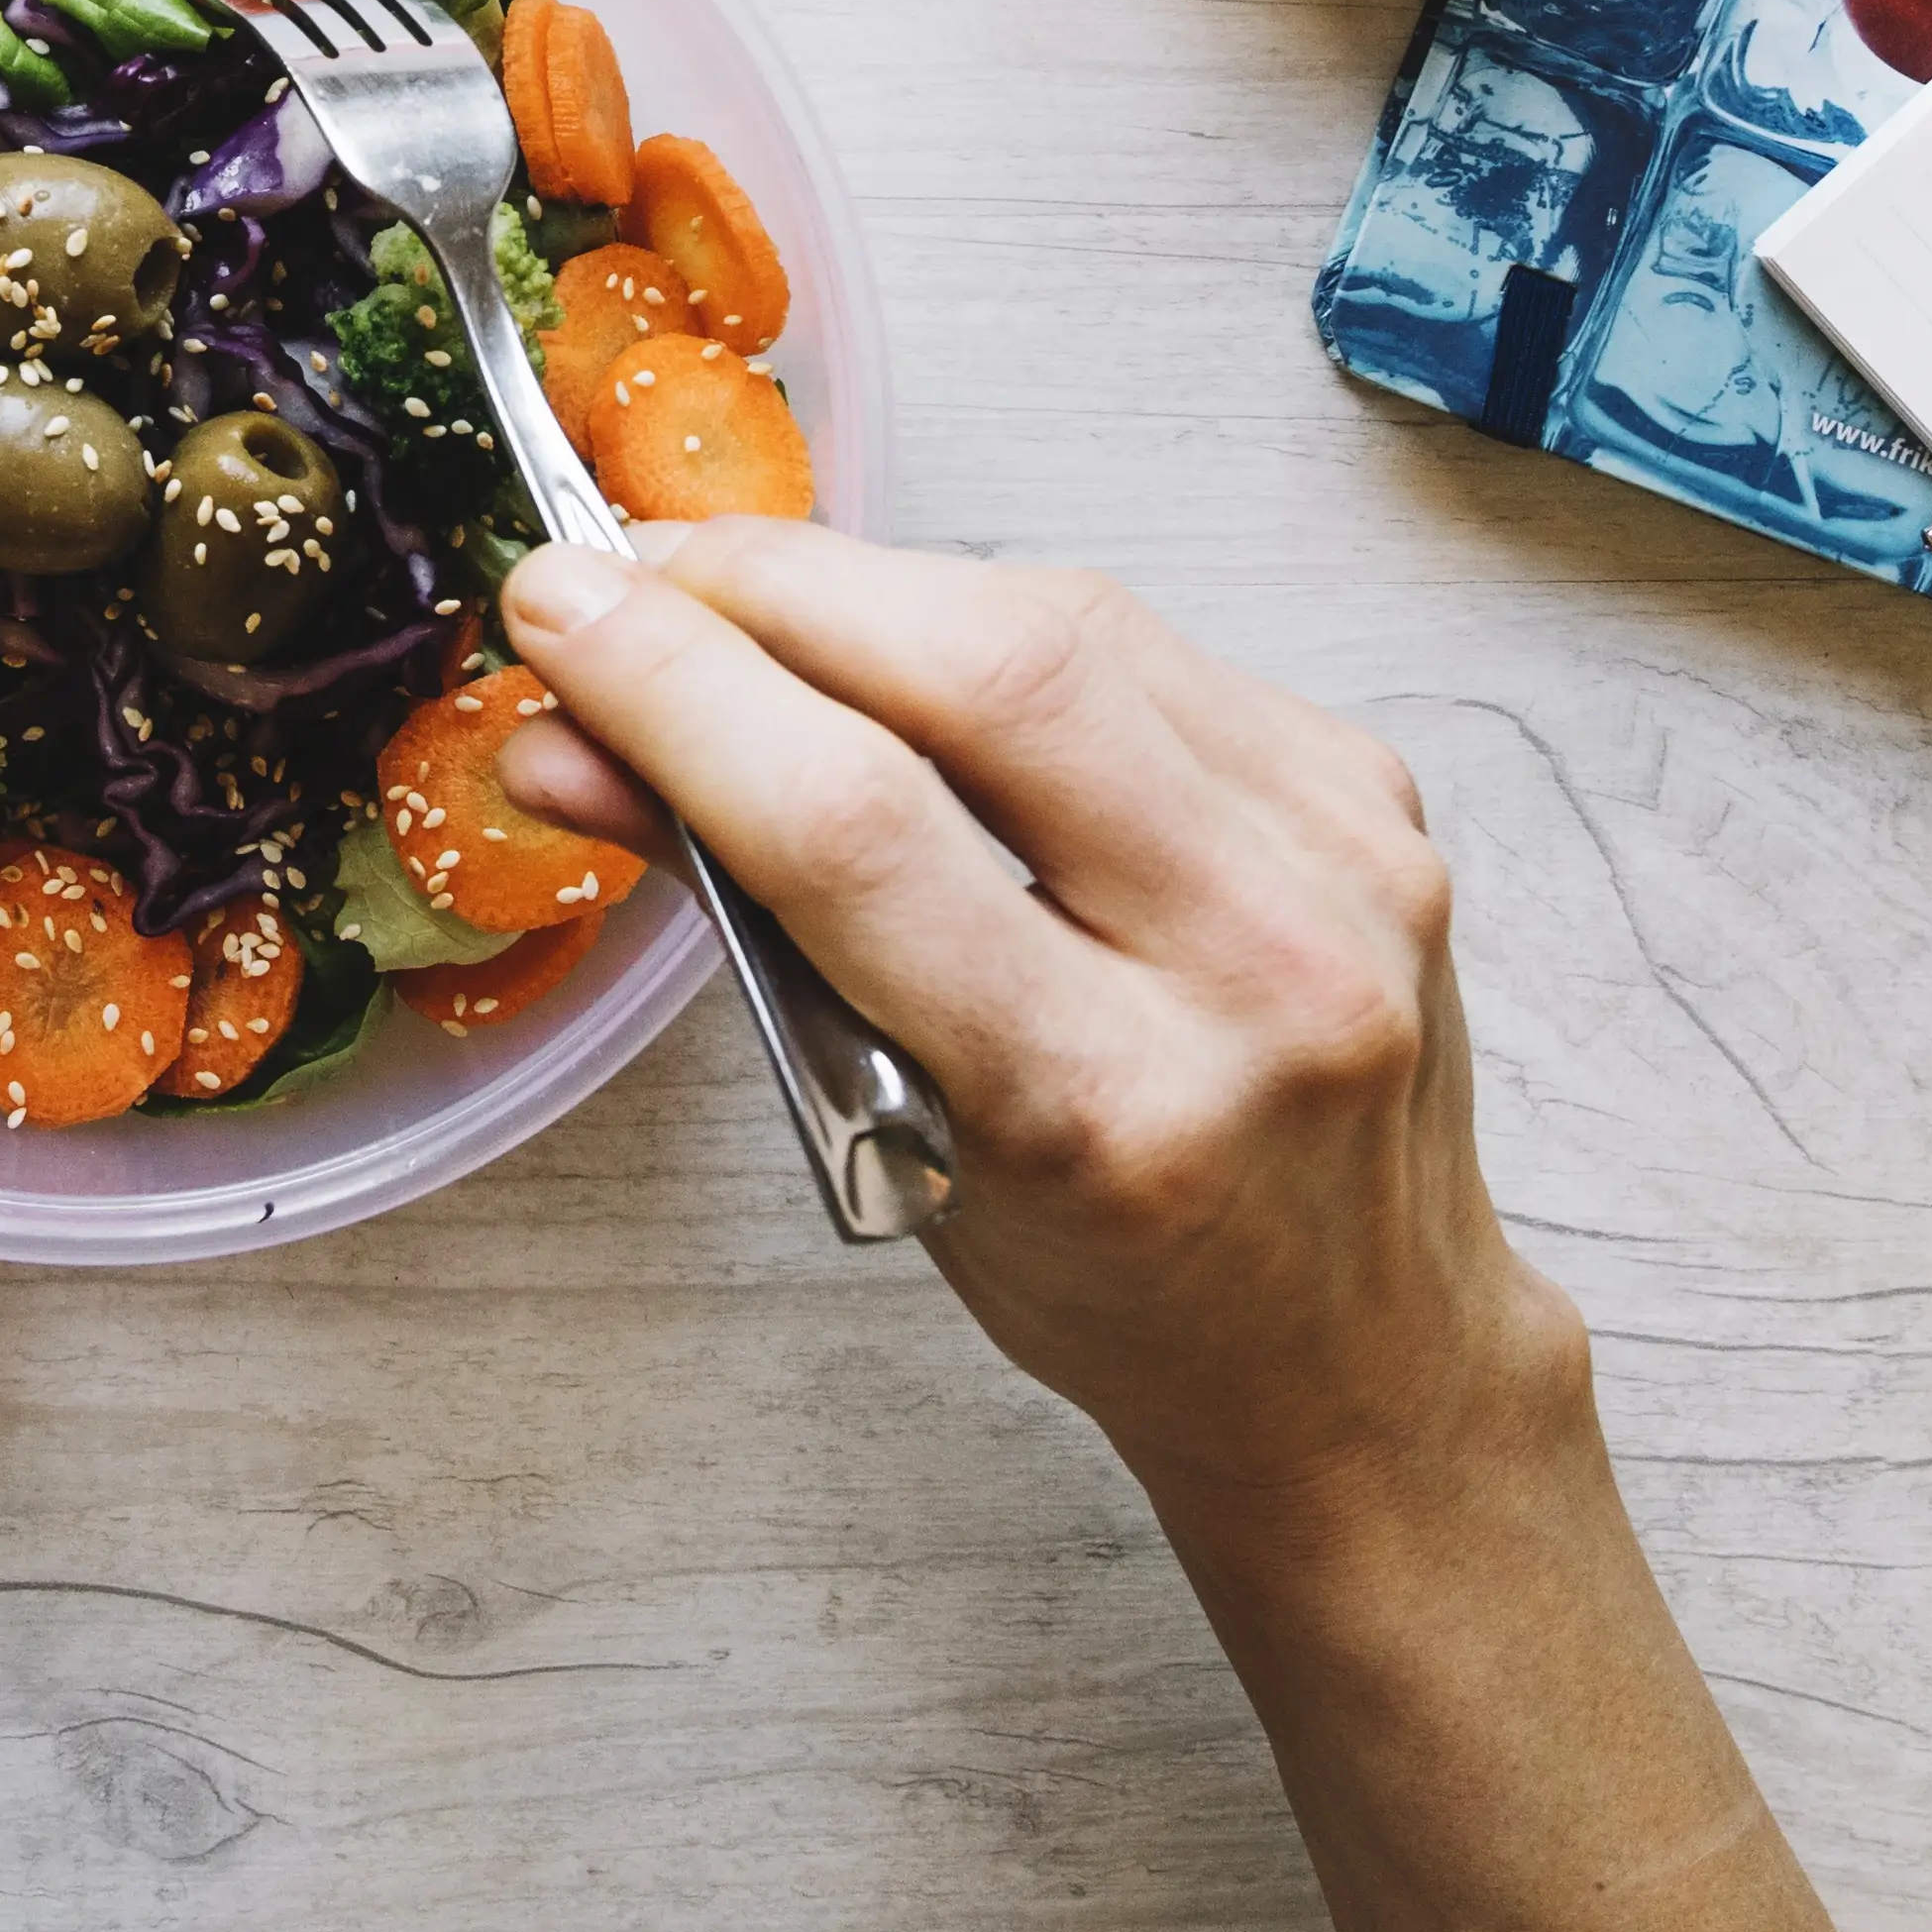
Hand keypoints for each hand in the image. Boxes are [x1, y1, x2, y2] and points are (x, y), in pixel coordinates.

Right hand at [490, 521, 1585, 1561]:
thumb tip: (562, 747)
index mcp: (1106, 1105)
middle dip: (772, 588)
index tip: (560, 611)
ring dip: (876, 586)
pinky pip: (1154, 646)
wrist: (1354, 1355)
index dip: (683, 693)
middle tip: (634, 577)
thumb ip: (746, 923)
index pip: (856, 832)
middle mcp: (1255, 966)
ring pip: (1073, 622)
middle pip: (987, 673)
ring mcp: (1339, 864)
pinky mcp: (1372, 791)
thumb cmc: (1111, 1280)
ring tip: (744, 604)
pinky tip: (919, 653)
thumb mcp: (889, 1141)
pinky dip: (1003, 626)